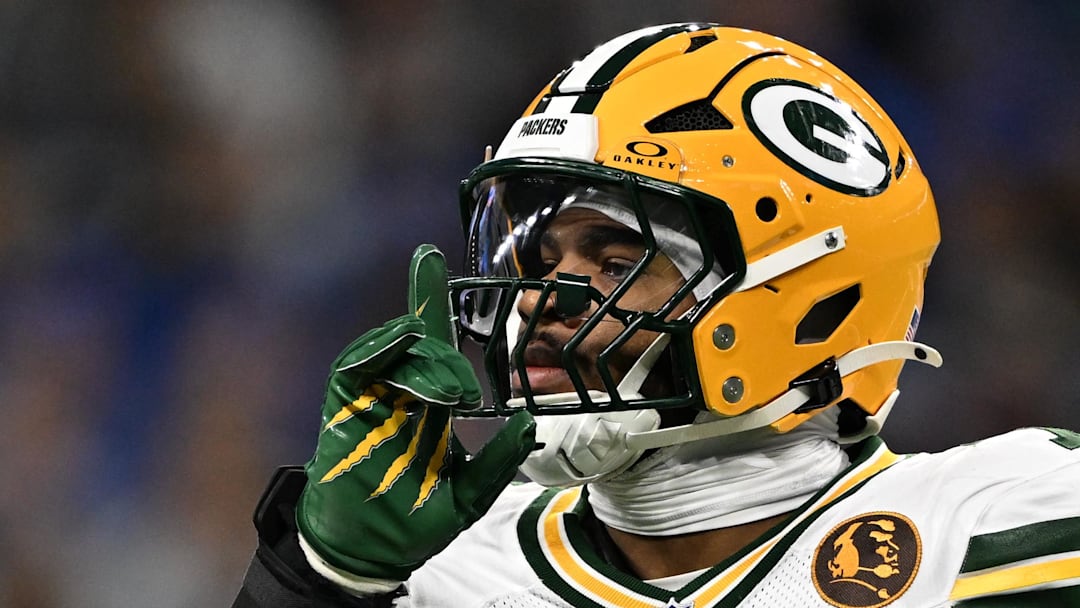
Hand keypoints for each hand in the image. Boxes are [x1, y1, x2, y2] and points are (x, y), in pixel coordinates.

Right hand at [295, 244, 535, 586]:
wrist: (363, 555)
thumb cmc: (411, 524)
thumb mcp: (468, 496)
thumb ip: (498, 460)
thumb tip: (529, 423)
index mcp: (426, 407)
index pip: (433, 346)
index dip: (430, 300)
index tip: (429, 256)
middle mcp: (397, 394)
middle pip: (419, 344)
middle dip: (444, 358)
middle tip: (460, 395)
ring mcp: (368, 399)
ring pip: (392, 349)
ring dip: (421, 357)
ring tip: (443, 393)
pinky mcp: (343, 409)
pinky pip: (355, 366)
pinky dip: (378, 349)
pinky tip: (401, 346)